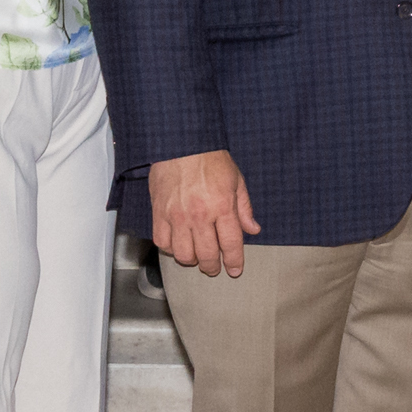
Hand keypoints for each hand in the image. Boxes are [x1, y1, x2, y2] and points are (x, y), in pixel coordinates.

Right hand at [151, 150, 259, 277]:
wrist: (182, 141)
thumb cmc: (209, 157)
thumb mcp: (236, 179)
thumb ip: (244, 208)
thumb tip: (253, 229)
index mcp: (222, 206)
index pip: (231, 245)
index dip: (234, 262)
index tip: (235, 270)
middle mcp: (199, 215)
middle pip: (207, 256)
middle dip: (213, 267)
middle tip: (214, 267)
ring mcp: (177, 216)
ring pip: (183, 255)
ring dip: (192, 260)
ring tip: (196, 256)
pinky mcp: (159, 213)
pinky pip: (163, 242)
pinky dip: (171, 249)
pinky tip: (178, 244)